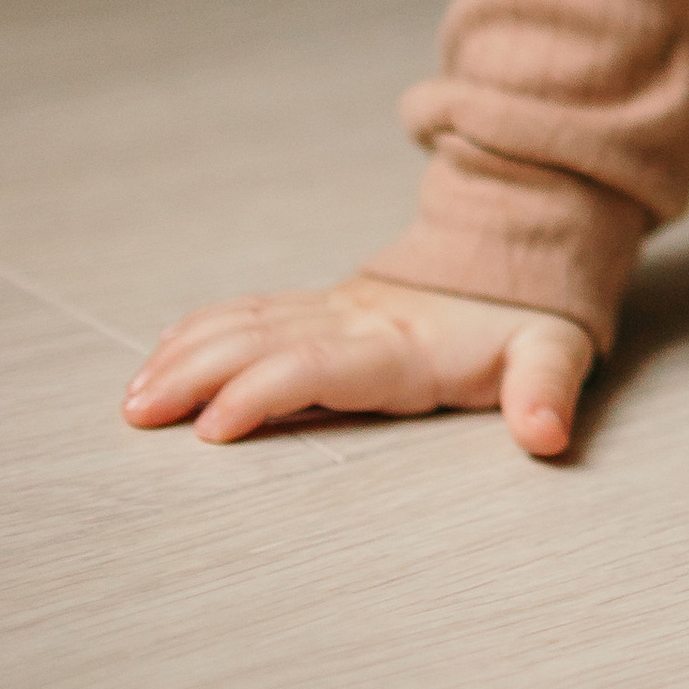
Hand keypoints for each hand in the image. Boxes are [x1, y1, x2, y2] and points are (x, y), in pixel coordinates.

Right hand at [122, 276, 594, 458]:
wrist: (515, 254)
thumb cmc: (527, 318)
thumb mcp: (554, 351)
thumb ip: (547, 391)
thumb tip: (546, 433)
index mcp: (401, 345)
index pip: (318, 366)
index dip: (263, 392)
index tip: (213, 427)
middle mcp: (355, 323)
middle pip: (262, 342)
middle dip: (196, 374)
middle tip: (140, 413)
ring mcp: (333, 311)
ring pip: (246, 325)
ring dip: (186, 355)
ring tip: (135, 396)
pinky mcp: (322, 308)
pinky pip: (252, 313)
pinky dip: (201, 330)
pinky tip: (163, 353)